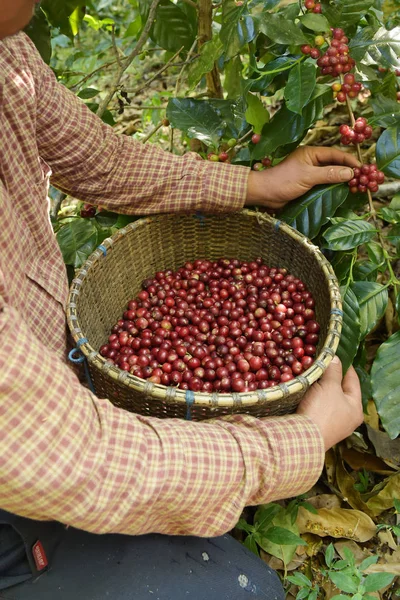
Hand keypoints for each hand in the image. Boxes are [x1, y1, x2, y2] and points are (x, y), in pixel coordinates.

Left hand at [246, 146, 360, 209]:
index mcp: (311, 153)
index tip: (362, 168)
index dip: (349, 160)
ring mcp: (309, 172)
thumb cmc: (283, 181)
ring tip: (355, 185)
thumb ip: (329, 174)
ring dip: (341, 179)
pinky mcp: (307, 184)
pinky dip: (333, 187)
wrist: (264, 194)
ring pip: (330, 174)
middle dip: (348, 170)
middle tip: (362, 178)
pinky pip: (323, 183)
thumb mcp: (308, 176)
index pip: (335, 154)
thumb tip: (350, 173)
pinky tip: (341, 191)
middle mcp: (311, 161)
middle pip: (334, 163)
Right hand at [296, 356, 362, 450]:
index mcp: (355, 408)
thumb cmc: (322, 411)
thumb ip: (333, 371)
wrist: (302, 438)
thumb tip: (335, 358)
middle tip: (321, 363)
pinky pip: (316, 406)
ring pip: (326, 399)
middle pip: (339, 390)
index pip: (353, 381)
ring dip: (319, 387)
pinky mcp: (317, 427)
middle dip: (330, 377)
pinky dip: (311, 397)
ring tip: (311, 374)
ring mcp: (331, 424)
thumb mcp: (330, 387)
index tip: (336, 354)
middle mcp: (346, 418)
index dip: (345, 366)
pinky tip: (304, 390)